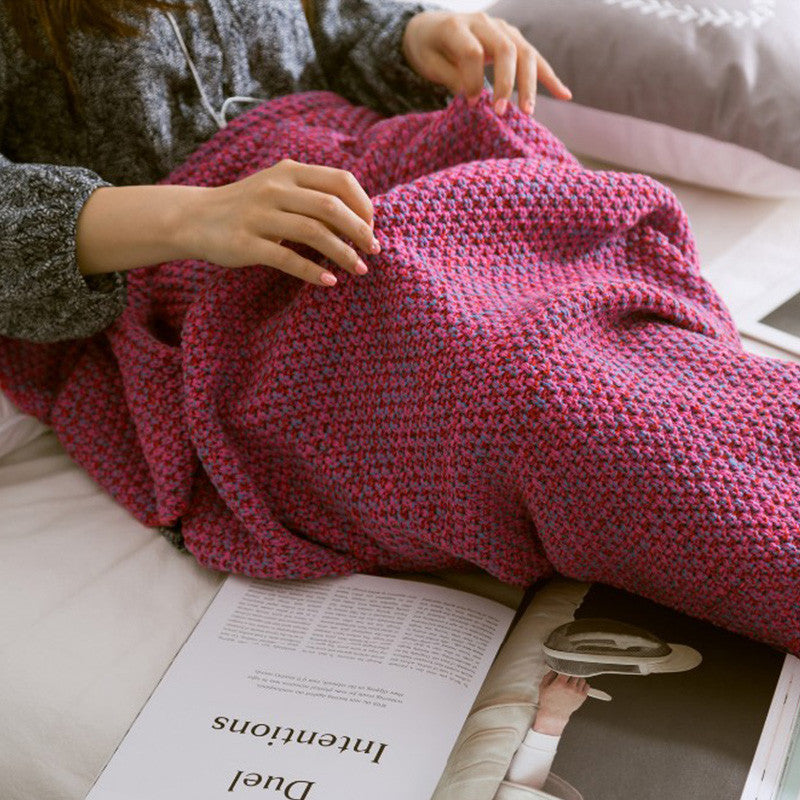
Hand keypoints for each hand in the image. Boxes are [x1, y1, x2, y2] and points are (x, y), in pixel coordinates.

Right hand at [183, 159, 379, 286]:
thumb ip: (312, 196)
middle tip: (374, 251)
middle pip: (331, 206)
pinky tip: (330, 281)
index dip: (363, 205)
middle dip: (360, 231)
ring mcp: (259, 215)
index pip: (341, 181)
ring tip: (360, 270)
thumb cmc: (248, 207)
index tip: (371, 228)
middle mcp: (275, 189)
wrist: (193, 218)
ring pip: (313, 232)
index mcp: (289, 171)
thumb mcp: (279, 189)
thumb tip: (360, 218)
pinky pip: (286, 259)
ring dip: (342, 253)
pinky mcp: (245, 243)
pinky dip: (312, 271)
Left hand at [401, 11, 571, 116]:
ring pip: (524, 54)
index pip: (473, 52)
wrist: (431, 28)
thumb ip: (452, 77)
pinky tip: (565, 95)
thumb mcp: (430, 63)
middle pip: (505, 49)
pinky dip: (549, 77)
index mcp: (456, 26)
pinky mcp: (514, 39)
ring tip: (527, 113)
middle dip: (506, 84)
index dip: (473, 80)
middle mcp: (483, 23)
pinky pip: (535, 58)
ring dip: (529, 85)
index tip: (472, 104)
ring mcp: (502, 29)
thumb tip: (475, 98)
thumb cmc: (428, 49)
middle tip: (502, 113)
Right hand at [532, 671, 589, 735]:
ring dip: (577, 678)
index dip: (565, 668)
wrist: (554, 715)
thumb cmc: (548, 702)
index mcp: (560, 683)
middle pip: (575, 673)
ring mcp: (577, 692)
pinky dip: (583, 684)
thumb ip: (549, 675)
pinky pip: (587, 686)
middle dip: (571, 673)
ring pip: (582, 678)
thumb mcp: (543, 686)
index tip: (564, 668)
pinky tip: (578, 686)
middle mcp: (570, 687)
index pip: (567, 669)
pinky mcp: (582, 697)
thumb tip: (554, 669)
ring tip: (573, 681)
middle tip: (568, 676)